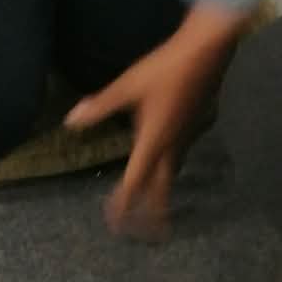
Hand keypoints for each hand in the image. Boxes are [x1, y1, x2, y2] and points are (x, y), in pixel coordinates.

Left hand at [66, 6, 242, 237]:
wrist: (209, 46)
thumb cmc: (166, 66)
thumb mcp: (128, 86)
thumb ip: (100, 106)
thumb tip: (71, 121)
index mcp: (153, 142)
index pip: (133, 183)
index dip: (122, 206)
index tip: (113, 224)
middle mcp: (171, 146)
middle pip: (160, 189)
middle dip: (152, 214)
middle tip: (147, 234)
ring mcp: (187, 137)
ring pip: (172, 174)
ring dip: (162, 193)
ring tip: (153, 206)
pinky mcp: (195, 126)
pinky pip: (181, 158)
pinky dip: (171, 171)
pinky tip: (168, 164)